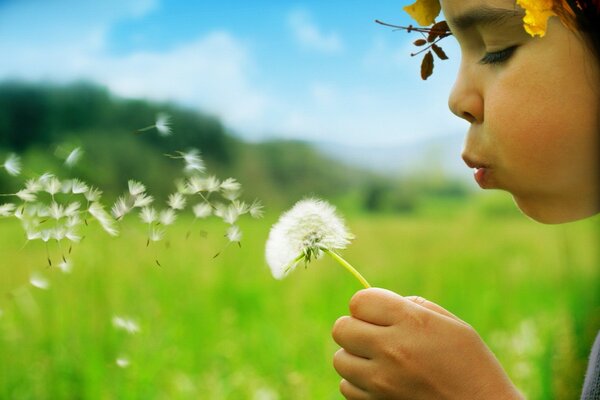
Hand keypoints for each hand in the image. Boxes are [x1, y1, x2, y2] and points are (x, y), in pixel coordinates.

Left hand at [332, 288, 523, 399]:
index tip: (378, 312)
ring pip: (339, 359)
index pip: (359, 301)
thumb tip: (379, 304)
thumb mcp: (451, 324)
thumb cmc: (472, 364)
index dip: (367, 304)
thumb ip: (412, 306)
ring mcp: (382, 381)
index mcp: (411, 322)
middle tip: (374, 335)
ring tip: (378, 359)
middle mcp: (391, 350)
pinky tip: (379, 380)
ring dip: (354, 357)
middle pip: (341, 328)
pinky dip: (357, 383)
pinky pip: (346, 387)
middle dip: (355, 327)